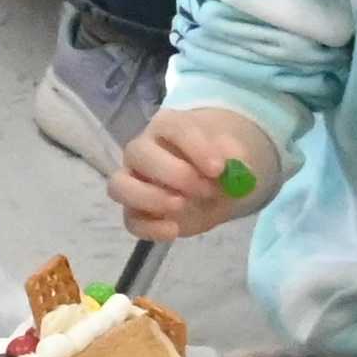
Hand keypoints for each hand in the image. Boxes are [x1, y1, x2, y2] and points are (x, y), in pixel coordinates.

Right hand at [109, 107, 279, 240]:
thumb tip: (235, 166)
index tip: (219, 169)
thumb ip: (236, 157)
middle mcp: (142, 149)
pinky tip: (174, 230)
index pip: (172, 127)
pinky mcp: (135, 210)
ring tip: (181, 206)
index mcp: (167, 126)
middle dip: (174, 174)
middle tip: (206, 189)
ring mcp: (133, 180)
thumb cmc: (217, 163)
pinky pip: (130, 220)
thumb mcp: (234, 157)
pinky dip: (149, 228)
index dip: (195, 147)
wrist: (213, 185)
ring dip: (150, 197)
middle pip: (138, 152)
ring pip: (120, 185)